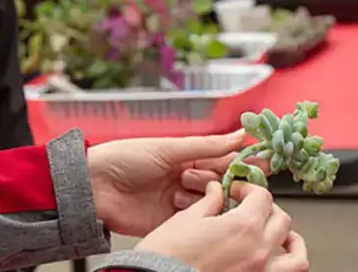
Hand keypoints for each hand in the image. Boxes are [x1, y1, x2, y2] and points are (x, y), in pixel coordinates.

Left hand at [86, 130, 248, 235]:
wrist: (93, 187)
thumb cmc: (124, 158)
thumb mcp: (169, 148)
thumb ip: (207, 145)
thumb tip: (240, 135)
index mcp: (187, 158)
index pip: (224, 159)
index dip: (244, 161)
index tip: (264, 161)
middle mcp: (187, 180)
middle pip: (222, 182)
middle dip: (223, 180)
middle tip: (216, 177)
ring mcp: (180, 202)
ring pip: (211, 202)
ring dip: (204, 195)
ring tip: (182, 186)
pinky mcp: (171, 223)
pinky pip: (195, 221)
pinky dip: (195, 215)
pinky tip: (184, 205)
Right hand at [137, 181, 306, 271]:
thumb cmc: (165, 258)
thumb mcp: (185, 221)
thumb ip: (209, 203)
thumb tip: (216, 191)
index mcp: (243, 227)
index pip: (262, 197)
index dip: (248, 190)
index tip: (236, 193)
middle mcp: (259, 250)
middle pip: (282, 220)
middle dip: (267, 211)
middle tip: (251, 211)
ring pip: (296, 255)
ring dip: (292, 242)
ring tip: (282, 238)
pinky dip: (289, 266)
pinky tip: (278, 261)